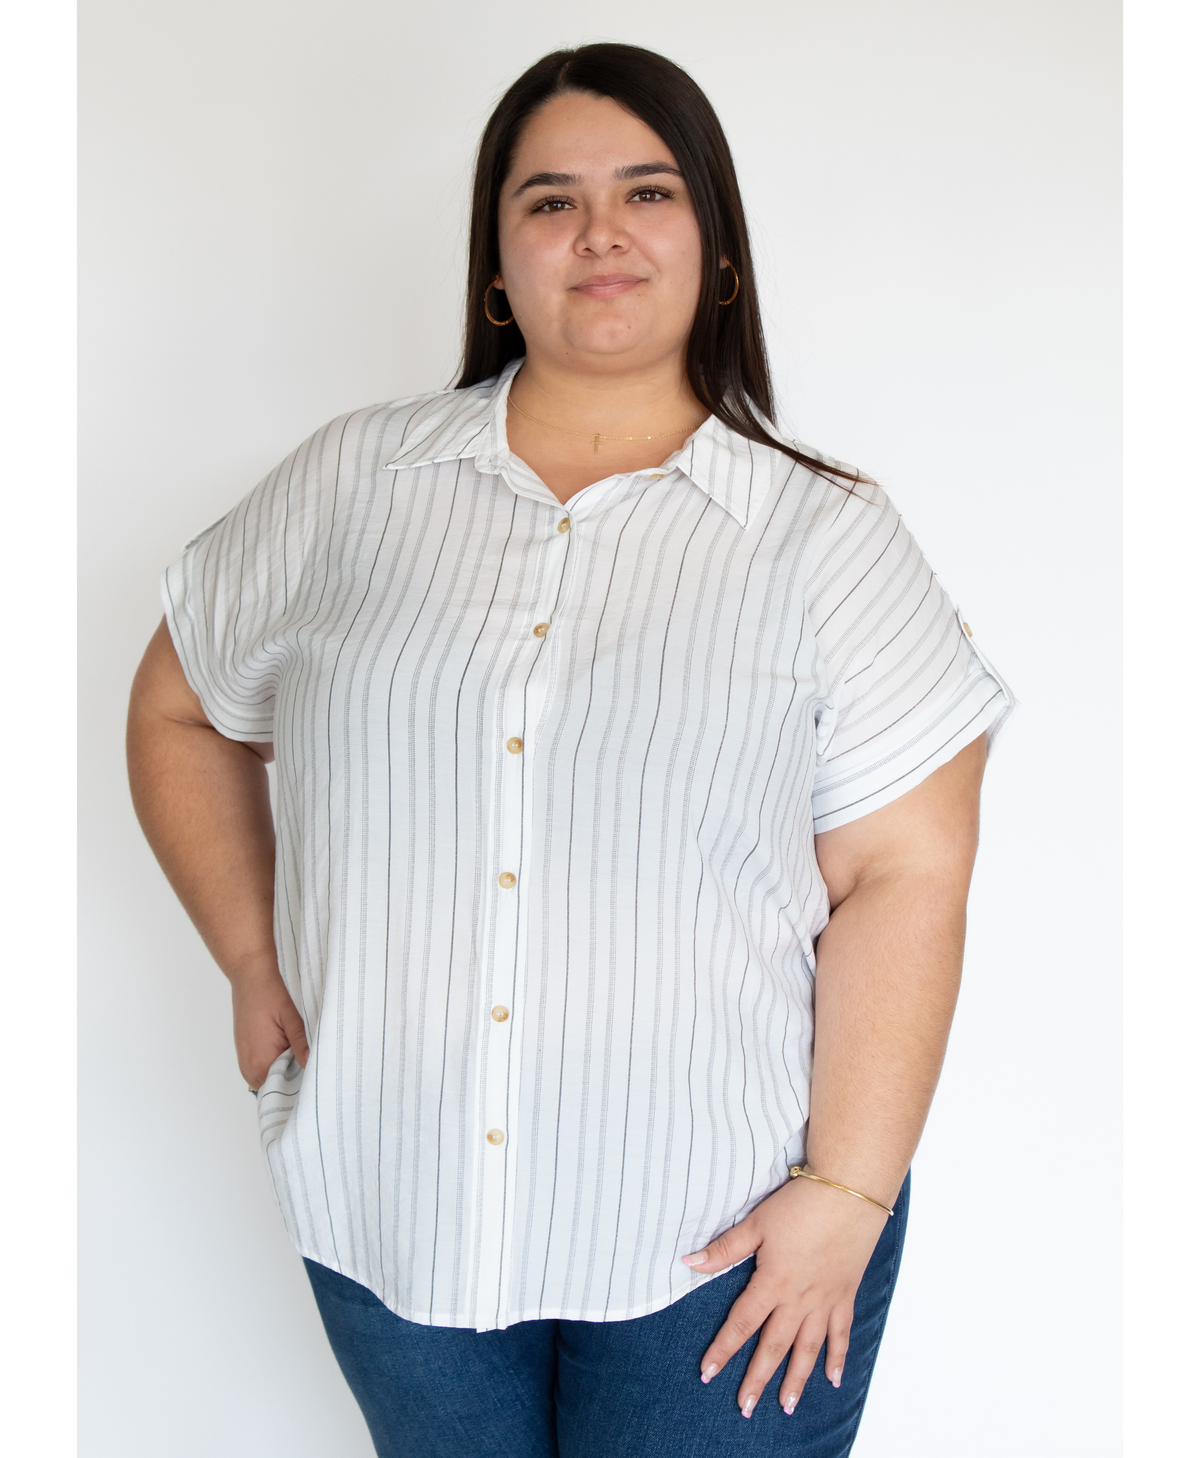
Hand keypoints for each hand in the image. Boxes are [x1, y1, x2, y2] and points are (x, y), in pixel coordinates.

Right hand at [230, 960, 308, 1088]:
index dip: (302, 1085)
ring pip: (272, 1078)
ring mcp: (245, 1062)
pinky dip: (278, 1063)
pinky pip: (264, 1069)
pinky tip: (289, 1048)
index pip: (284, 1090)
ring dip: (287, 1070)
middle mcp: (249, 1068)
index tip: (317, 1077)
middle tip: (314, 1063)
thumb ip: (301, 1044)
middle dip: (296, 1079)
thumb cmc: (268, 994)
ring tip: (301, 1053)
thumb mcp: (291, 1018)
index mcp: (260, 1062)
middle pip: (278, 1087)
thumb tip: (312, 1066)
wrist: (250, 977)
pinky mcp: (246, 1054)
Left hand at [682, 1174, 888, 1416]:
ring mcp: (824, 1300)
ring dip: (796, 1379)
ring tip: (786, 1405)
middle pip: (774, 1346)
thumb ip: (725, 1249)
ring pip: (808, 1348)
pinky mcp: (845, 1295)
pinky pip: (841, 1333)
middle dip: (757, 1378)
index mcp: (772, 1283)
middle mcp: (798, 1300)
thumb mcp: (756, 1224)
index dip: (723, 1349)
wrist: (848, 1194)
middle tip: (745, 1407)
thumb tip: (689, 1262)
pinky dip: (837, 1357)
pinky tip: (833, 1379)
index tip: (708, 1373)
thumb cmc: (800, 1205)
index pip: (742, 1324)